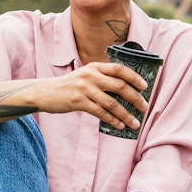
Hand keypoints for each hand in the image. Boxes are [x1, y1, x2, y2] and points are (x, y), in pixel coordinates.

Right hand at [31, 63, 145, 130]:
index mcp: (94, 66)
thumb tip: (126, 89)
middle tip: (145, 107)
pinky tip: (120, 125)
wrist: (46, 92)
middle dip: (135, 98)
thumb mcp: (85, 75)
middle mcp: (90, 75)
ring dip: (126, 114)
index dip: (134, 77)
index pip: (119, 68)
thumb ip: (102, 78)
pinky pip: (100, 112)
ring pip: (111, 102)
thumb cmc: (70, 86)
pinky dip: (112, 120)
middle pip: (119, 86)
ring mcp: (84, 88)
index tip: (145, 86)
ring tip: (135, 123)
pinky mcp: (78, 101)